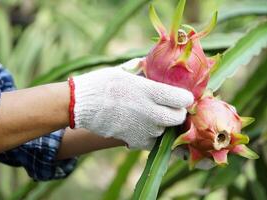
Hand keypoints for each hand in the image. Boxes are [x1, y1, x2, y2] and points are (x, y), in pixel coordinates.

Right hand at [71, 60, 193, 149]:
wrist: (81, 105)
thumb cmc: (102, 83)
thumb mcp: (124, 70)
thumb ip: (143, 68)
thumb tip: (153, 62)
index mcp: (150, 91)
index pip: (184, 99)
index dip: (185, 97)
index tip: (181, 96)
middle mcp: (150, 112)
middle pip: (179, 118)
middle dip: (177, 113)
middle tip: (169, 107)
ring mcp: (144, 129)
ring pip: (166, 131)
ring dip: (163, 125)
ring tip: (150, 115)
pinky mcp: (135, 141)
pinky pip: (153, 142)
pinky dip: (151, 136)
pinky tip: (142, 126)